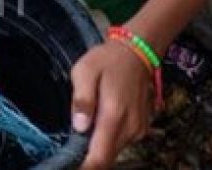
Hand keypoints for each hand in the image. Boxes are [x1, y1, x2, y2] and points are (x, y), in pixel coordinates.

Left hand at [72, 41, 153, 168]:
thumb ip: (82, 100)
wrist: (137, 52)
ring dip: (97, 146)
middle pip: (105, 158)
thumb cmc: (107, 60)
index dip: (84, 168)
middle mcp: (130, 128)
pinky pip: (121, 142)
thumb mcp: (85, 71)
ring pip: (113, 151)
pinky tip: (100, 120)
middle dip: (87, 157)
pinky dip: (108, 138)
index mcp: (114, 116)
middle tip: (71, 145)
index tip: (70, 167)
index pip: (100, 158)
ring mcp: (139, 130)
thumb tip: (79, 127)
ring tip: (86, 123)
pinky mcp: (141, 128)